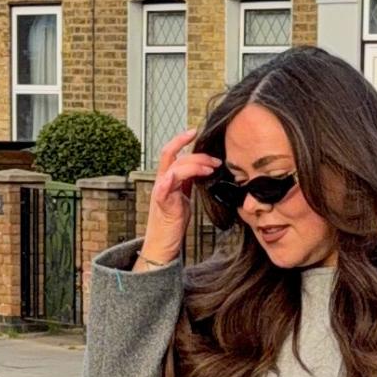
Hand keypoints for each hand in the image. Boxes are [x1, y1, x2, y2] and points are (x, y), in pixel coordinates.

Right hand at [140, 127, 221, 264]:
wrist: (163, 245)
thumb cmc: (173, 224)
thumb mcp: (184, 198)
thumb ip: (189, 184)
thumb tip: (202, 172)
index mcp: (167, 179)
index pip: (172, 152)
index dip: (181, 140)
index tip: (195, 131)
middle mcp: (162, 182)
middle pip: (176, 157)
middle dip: (198, 155)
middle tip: (216, 161)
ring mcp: (161, 192)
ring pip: (175, 169)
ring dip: (194, 166)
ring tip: (210, 170)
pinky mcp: (162, 205)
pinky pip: (162, 189)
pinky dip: (168, 181)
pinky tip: (173, 177)